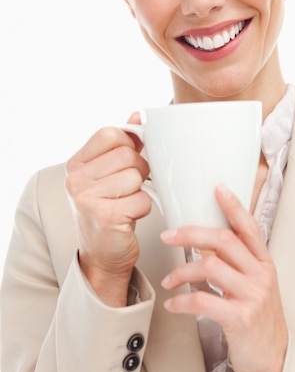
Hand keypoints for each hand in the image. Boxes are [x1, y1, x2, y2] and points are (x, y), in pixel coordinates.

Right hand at [65, 112, 150, 304]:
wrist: (102, 255)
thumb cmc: (107, 211)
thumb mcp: (107, 174)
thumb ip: (121, 144)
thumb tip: (137, 116)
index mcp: (76, 164)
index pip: (111, 134)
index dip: (128, 145)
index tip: (128, 161)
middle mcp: (76, 180)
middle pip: (128, 155)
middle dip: (139, 171)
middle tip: (128, 189)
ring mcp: (87, 198)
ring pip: (137, 176)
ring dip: (140, 191)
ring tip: (126, 203)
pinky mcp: (105, 217)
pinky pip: (142, 199)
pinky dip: (143, 209)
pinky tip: (129, 217)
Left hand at [160, 185, 287, 371]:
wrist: (276, 360)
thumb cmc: (260, 321)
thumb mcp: (256, 285)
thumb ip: (238, 262)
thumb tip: (207, 239)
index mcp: (264, 263)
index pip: (249, 227)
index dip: (233, 206)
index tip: (217, 188)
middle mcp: (261, 275)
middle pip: (223, 240)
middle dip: (191, 233)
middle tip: (169, 235)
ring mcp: (252, 296)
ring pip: (210, 267)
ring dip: (182, 271)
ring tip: (169, 280)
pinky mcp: (240, 318)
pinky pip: (203, 301)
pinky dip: (182, 301)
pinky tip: (173, 304)